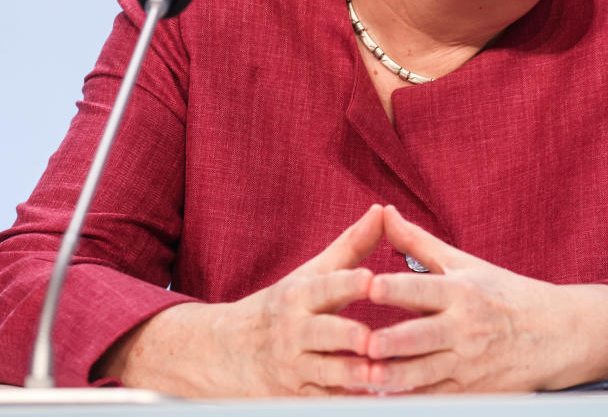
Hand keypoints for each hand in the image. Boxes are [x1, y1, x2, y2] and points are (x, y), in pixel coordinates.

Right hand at [97, 204, 384, 395]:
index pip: (324, 287)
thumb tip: (382, 211)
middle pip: (323, 334)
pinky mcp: (297, 399)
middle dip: (347, 337)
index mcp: (298, 296)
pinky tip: (372, 400)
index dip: (347, 283)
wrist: (225, 353)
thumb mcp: (309, 275)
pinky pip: (325, 403)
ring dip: (353, 376)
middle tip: (372, 338)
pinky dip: (347, 402)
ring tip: (382, 375)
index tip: (370, 279)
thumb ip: (350, 247)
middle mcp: (294, 332)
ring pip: (326, 374)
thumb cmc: (282, 306)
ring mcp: (294, 368)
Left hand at [364, 204, 607, 392]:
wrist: (555, 335)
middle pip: (421, 338)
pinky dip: (411, 401)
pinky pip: (435, 400)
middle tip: (363, 344)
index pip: (423, 289)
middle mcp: (464, 329)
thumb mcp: (463, 263)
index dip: (396, 287)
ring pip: (424, 375)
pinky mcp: (472, 394)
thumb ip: (418, 241)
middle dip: (392, 343)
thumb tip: (383, 212)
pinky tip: (383, 402)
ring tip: (363, 378)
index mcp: (460, 292)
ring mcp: (468, 365)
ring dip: (393, 379)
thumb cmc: (502, 292)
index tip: (369, 285)